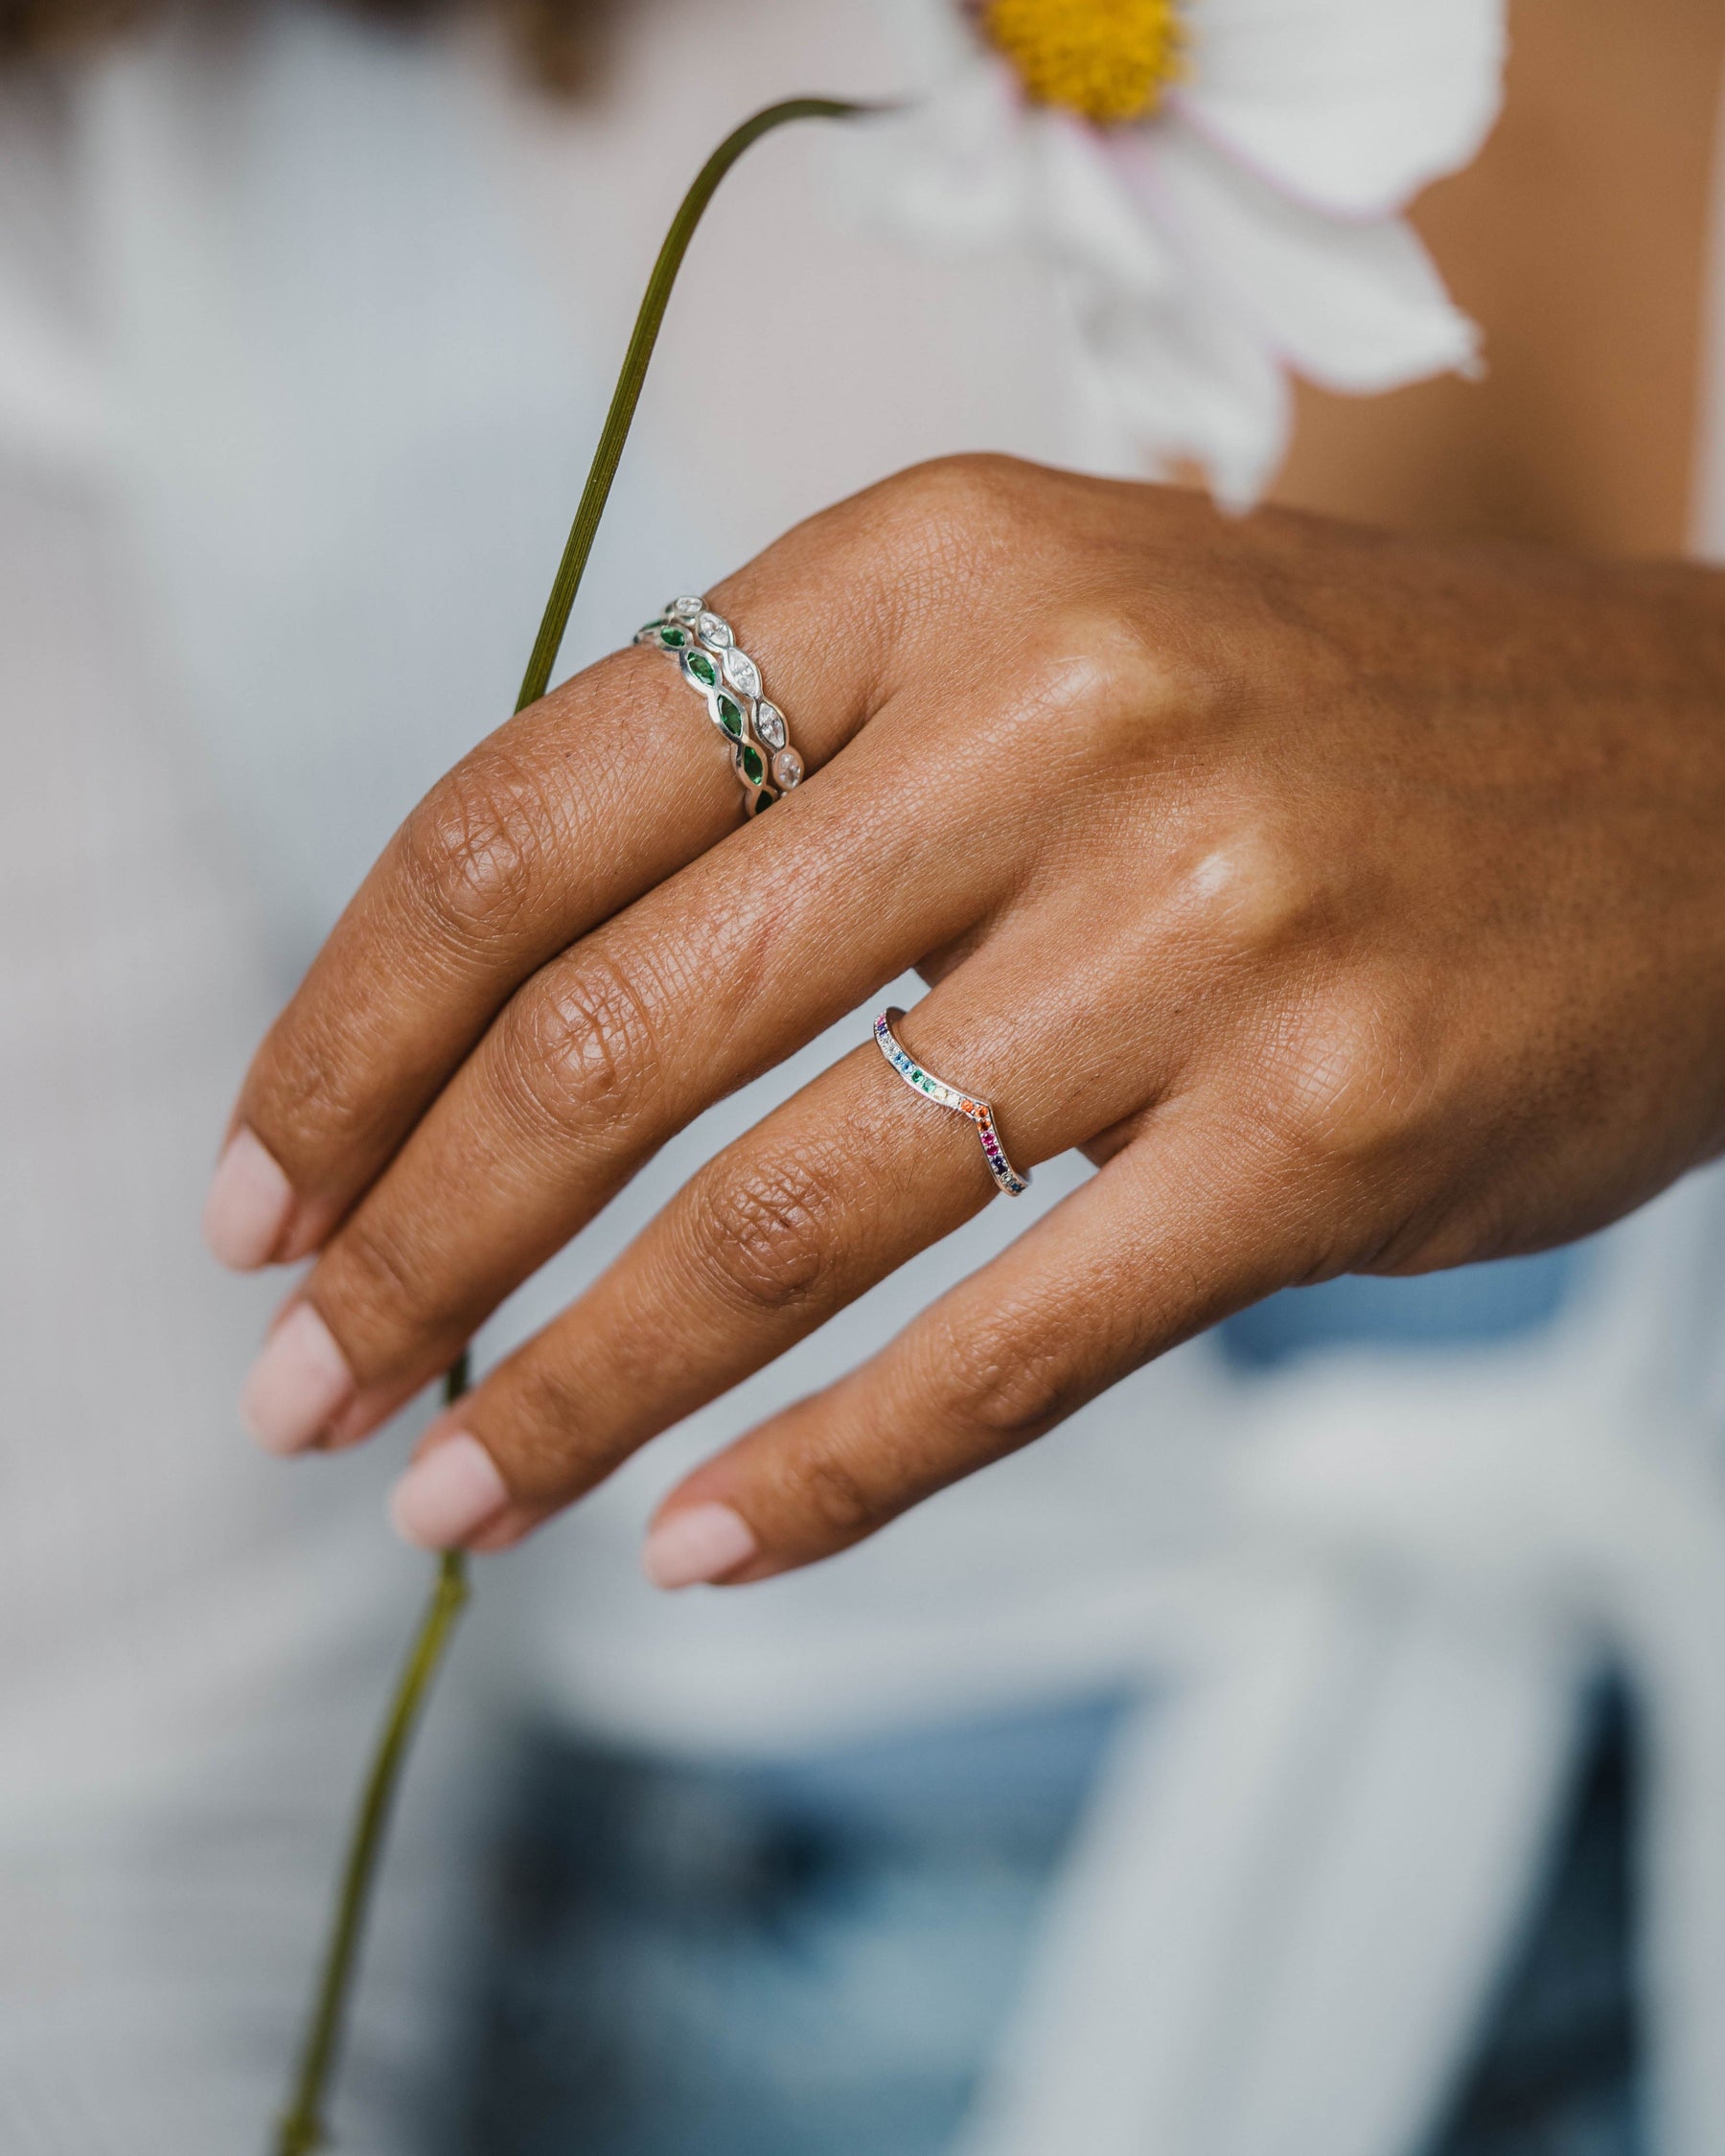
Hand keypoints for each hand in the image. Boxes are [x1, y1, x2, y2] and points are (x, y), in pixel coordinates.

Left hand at [206, 456, 1724, 1580]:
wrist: (1706, 781)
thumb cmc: (1322, 731)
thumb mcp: (1037, 651)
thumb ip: (784, 796)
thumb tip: (492, 1036)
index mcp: (930, 563)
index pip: (522, 815)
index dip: (347, 1031)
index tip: (258, 1193)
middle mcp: (1059, 713)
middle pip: (614, 1029)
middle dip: (417, 1240)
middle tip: (308, 1387)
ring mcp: (1207, 924)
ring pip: (787, 1213)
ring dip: (573, 1387)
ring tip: (450, 1499)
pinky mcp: (1329, 1125)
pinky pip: (1006, 1345)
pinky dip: (827, 1472)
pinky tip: (700, 1545)